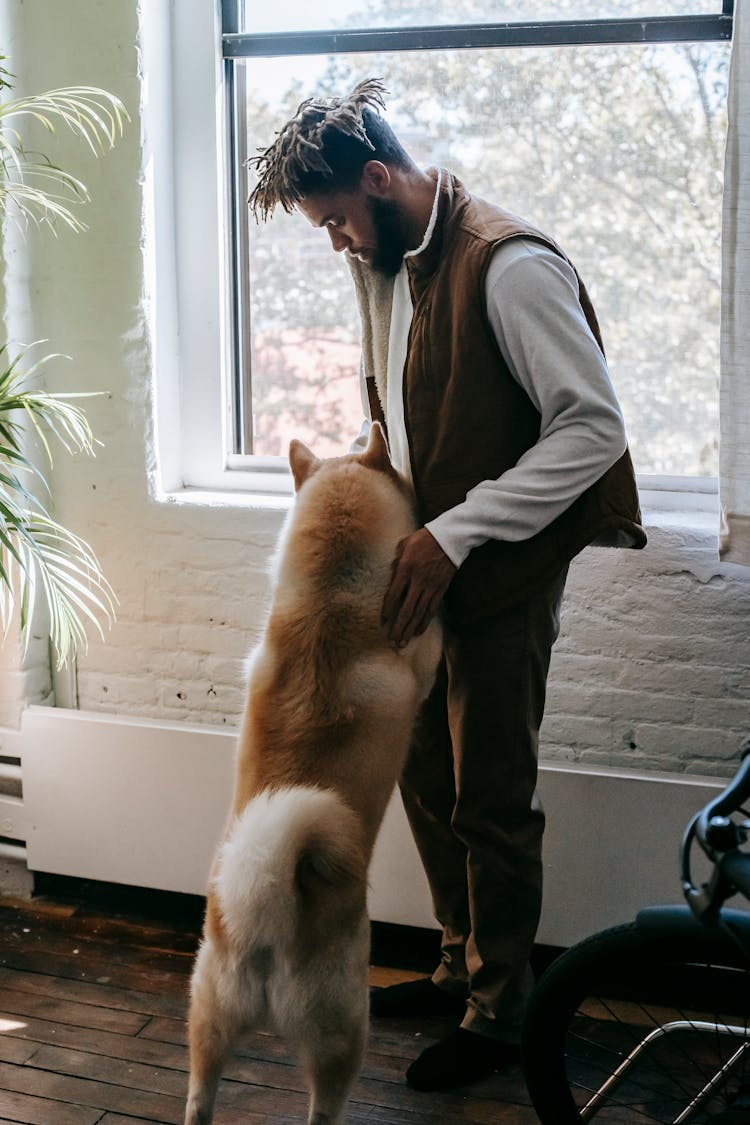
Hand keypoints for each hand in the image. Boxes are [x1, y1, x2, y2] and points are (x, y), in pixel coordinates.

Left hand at [382, 528, 456, 647]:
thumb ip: (395, 560)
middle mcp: (418, 580)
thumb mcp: (404, 544)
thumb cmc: (424, 538)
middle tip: (392, 641)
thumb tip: (391, 575)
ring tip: (403, 642)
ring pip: (419, 613)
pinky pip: (432, 609)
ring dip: (410, 629)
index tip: (383, 621)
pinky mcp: (441, 588)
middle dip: (399, 627)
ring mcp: (431, 586)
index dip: (387, 609)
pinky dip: (424, 622)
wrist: (451, 537)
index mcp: (405, 568)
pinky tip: (418, 631)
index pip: (393, 594)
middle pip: (406, 609)